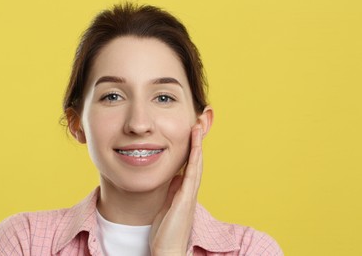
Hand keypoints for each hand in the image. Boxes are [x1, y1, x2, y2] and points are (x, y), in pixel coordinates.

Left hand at [149, 125, 202, 255]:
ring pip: (196, 162)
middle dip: (197, 140)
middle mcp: (189, 188)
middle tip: (199, 120)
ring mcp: (189, 192)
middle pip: (195, 158)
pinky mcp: (186, 197)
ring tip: (197, 125)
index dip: (191, 145)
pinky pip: (192, 173)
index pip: (189, 162)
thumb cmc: (165, 229)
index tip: (190, 128)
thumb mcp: (166, 203)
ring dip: (197, 143)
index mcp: (183, 188)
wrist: (167, 249)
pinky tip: (195, 144)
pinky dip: (195, 157)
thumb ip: (170, 189)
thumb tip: (171, 175)